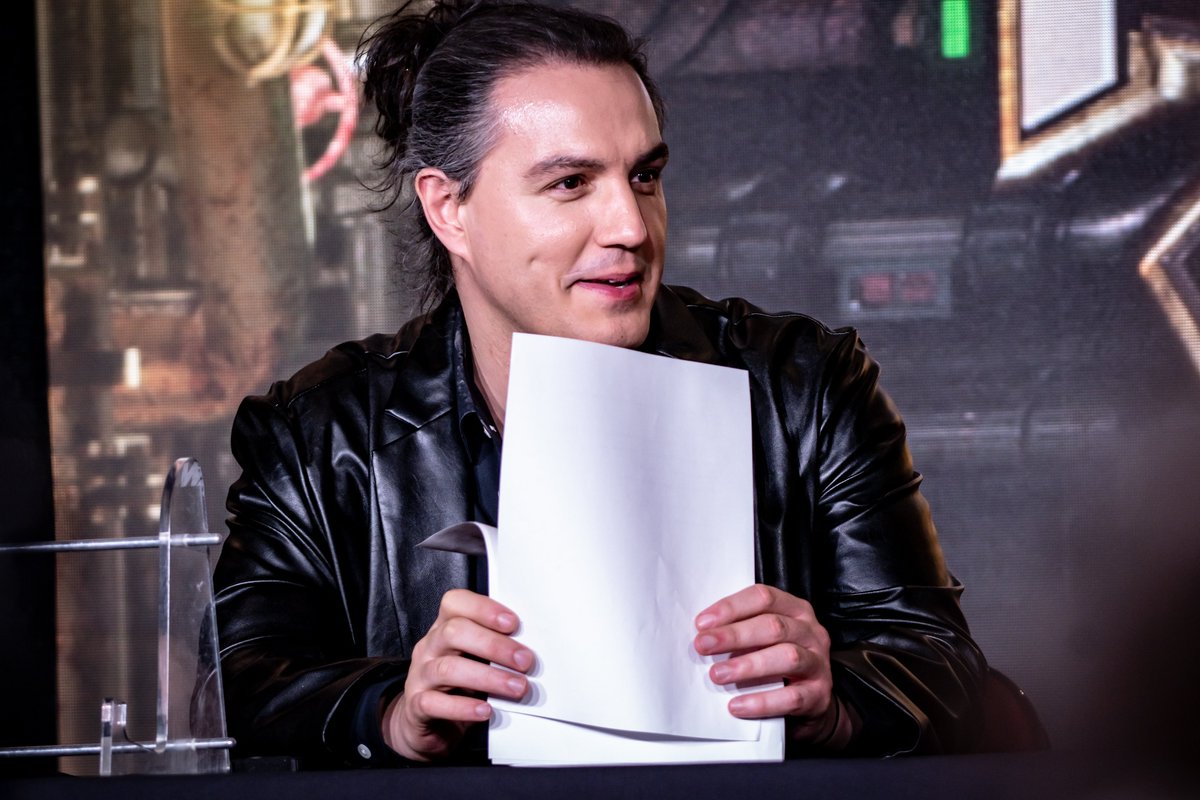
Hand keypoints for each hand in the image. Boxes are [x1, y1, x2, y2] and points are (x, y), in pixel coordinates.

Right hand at [382, 589, 533, 760]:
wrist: (426, 724)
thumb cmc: (458, 687)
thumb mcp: (475, 661)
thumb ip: (494, 650)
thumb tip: (530, 650)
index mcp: (444, 629)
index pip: (455, 603)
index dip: (483, 609)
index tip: (513, 623)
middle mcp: (430, 647)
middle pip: (454, 632)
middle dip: (494, 645)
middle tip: (524, 661)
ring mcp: (420, 676)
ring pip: (448, 669)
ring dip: (488, 677)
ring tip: (516, 688)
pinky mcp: (416, 706)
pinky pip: (434, 703)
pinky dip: (462, 707)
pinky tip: (485, 710)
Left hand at [694, 584, 851, 748]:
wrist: (810, 702)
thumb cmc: (777, 662)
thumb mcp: (764, 639)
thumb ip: (742, 631)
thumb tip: (702, 635)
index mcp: (795, 610)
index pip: (764, 598)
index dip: (732, 607)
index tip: (702, 623)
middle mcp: (811, 632)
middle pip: (774, 626)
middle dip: (734, 635)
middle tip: (703, 646)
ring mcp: (818, 663)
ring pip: (787, 657)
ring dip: (747, 665)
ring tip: (717, 675)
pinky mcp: (819, 695)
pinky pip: (792, 697)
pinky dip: (762, 701)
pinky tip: (737, 705)